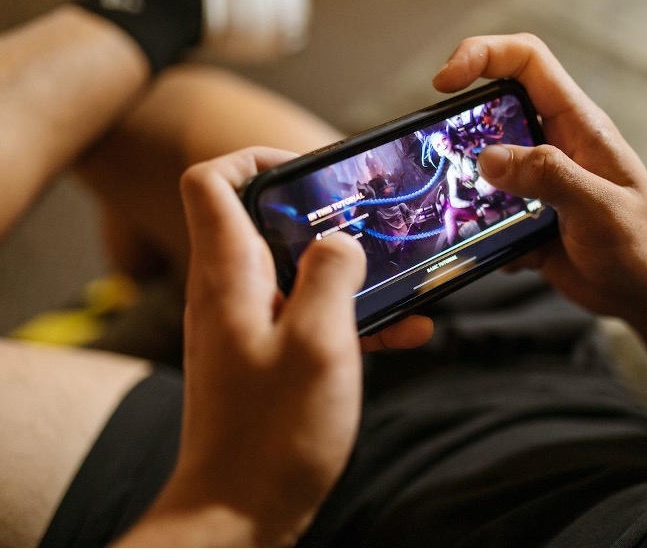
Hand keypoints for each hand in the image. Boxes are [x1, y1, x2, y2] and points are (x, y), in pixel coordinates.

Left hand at [119, 147, 431, 546]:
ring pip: (297, 272)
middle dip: (322, 215)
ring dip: (349, 271)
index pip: (212, 180)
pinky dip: (351, 317)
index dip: (257, 159)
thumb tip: (341, 240)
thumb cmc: (274, 433)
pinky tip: (409, 332)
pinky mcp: (267, 358)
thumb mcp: (318, 343)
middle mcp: (231, 292)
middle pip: (264, 221)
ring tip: (405, 278)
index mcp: (231, 274)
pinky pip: (310, 318)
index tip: (311, 173)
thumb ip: (331, 276)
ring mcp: (249, 326)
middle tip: (373, 222)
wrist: (238, 513)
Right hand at [433, 34, 646, 318]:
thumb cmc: (642, 248)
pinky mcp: (525, 215)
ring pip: (484, 164)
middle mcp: (553, 144)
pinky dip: (481, 230)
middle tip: (440, 155)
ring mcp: (537, 180)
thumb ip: (549, 176)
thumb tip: (488, 158)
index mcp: (578, 125)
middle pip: (494, 108)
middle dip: (461, 127)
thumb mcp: (600, 209)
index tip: (444, 82)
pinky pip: (487, 210)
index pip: (527, 62)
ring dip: (466, 187)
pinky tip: (501, 253)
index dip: (482, 55)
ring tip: (464, 214)